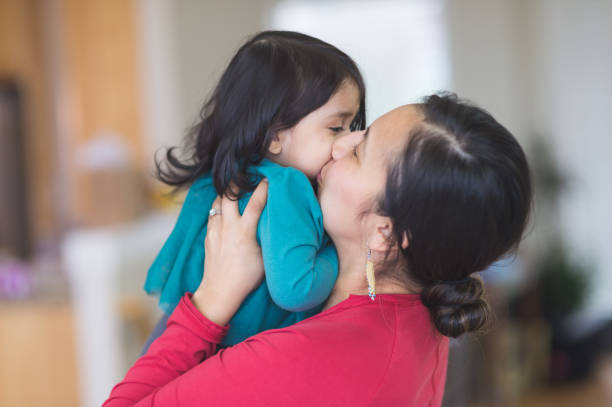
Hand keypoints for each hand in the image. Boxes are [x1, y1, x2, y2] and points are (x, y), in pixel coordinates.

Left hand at [191, 180, 267, 325]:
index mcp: (244, 233)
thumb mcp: (265, 258)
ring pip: (217, 202)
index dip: (263, 189)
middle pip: (229, 195)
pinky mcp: (208, 236)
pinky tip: (224, 206)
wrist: (220, 291)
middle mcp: (228, 228)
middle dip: (236, 182)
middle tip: (245, 175)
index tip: (268, 179)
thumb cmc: (247, 277)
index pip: (255, 203)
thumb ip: (268, 237)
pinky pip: (212, 214)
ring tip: (234, 187)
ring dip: (225, 193)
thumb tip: (277, 223)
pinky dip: (219, 207)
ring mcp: (215, 231)